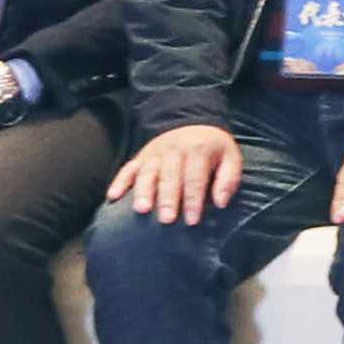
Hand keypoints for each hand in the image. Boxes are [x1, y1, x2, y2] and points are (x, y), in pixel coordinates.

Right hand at [117, 123, 243, 223]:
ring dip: (143, 192)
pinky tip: (113, 197)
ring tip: (141, 210)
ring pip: (147, 173)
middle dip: (168, 199)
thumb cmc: (213, 148)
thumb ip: (228, 179)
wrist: (193, 123)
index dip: (193, 200)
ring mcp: (155, 153)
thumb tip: (221, 203)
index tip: (192, 220)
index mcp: (198, 150)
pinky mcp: (141, 156)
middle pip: (170, 177)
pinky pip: (127, 168)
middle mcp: (174, 151)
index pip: (195, 179)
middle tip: (166, 220)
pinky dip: (119, 182)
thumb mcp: (230, 157)